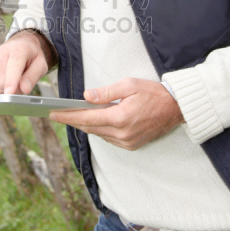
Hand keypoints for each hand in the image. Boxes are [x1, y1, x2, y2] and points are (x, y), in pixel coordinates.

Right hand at [0, 31, 51, 94]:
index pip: (13, 68)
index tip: (9, 93)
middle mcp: (0, 52)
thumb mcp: (41, 65)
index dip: (11, 82)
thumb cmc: (32, 57)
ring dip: (5, 89)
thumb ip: (33, 77)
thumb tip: (25, 90)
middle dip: (12, 90)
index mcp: (18, 49)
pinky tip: (4, 79)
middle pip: (1, 82)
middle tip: (21, 83)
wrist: (21, 45)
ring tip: (13, 79)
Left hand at [49, 77, 183, 149]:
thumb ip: (106, 92)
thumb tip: (86, 97)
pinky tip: (95, 122)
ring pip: (99, 134)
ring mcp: (127, 142)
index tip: (53, 114)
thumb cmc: (154, 93)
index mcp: (120, 118)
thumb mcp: (129, 85)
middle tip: (58, 114)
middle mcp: (122, 133)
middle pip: (90, 128)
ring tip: (73, 116)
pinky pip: (109, 139)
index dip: (68, 117)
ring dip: (86, 126)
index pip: (87, 119)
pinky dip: (100, 130)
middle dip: (73, 121)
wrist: (176, 108)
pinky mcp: (132, 145)